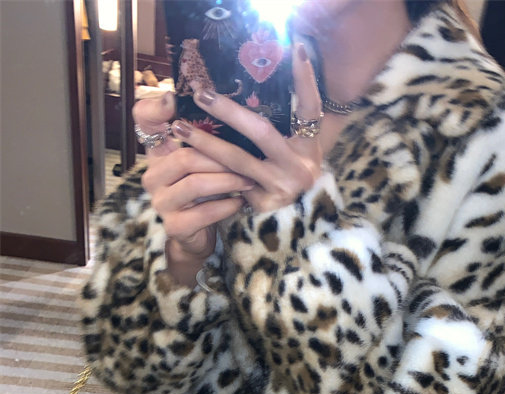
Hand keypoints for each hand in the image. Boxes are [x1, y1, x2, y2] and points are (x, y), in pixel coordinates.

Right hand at [133, 92, 253, 280]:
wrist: (197, 235)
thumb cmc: (205, 193)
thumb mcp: (204, 161)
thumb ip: (206, 135)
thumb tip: (222, 102)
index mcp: (157, 154)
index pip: (143, 120)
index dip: (156, 108)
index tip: (175, 100)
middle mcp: (152, 175)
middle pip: (185, 157)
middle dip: (221, 158)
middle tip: (249, 160)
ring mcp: (160, 202)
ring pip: (196, 184)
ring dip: (228, 182)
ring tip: (249, 181)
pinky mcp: (174, 226)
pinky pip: (203, 213)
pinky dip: (226, 206)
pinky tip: (241, 203)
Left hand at [170, 43, 322, 215]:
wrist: (291, 220)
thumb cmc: (286, 172)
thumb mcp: (292, 147)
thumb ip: (282, 121)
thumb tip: (256, 81)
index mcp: (310, 146)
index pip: (310, 107)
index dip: (305, 80)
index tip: (297, 48)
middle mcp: (300, 167)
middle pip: (261, 131)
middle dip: (228, 111)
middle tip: (201, 94)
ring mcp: (282, 188)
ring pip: (237, 161)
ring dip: (205, 142)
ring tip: (180, 126)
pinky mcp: (264, 206)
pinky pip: (230, 183)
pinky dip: (208, 170)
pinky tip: (187, 160)